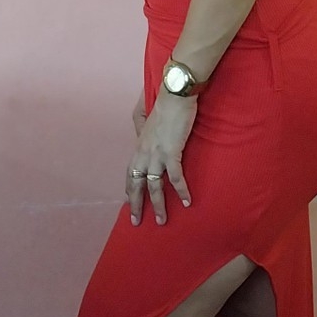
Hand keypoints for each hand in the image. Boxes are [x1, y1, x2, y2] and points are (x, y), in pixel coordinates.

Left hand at [126, 90, 195, 225]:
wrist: (174, 95)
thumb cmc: (165, 105)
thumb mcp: (150, 120)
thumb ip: (146, 131)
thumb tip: (144, 135)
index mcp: (140, 145)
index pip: (130, 172)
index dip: (130, 188)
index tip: (129, 202)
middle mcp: (143, 152)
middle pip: (135, 183)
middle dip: (136, 204)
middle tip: (136, 221)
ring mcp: (156, 153)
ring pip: (153, 186)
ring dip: (158, 205)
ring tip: (162, 220)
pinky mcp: (171, 152)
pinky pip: (175, 177)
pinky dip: (181, 191)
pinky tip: (187, 201)